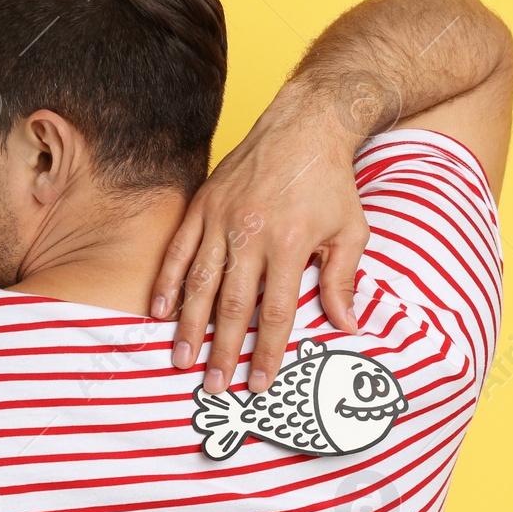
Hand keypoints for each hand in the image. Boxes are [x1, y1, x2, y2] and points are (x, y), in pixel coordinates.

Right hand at [150, 85, 368, 394]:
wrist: (304, 125)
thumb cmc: (331, 182)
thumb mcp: (351, 231)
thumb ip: (343, 280)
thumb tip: (347, 326)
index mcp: (290, 244)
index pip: (275, 312)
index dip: (266, 352)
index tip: (259, 383)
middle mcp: (251, 233)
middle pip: (232, 305)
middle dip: (222, 350)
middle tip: (215, 386)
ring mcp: (221, 218)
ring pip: (198, 282)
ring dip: (188, 325)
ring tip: (182, 359)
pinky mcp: (203, 204)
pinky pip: (179, 249)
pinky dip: (168, 281)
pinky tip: (160, 311)